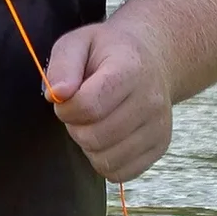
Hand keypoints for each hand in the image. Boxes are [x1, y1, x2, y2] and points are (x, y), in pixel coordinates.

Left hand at [44, 18, 174, 183]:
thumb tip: (57, 95)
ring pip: (106, 160)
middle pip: (95, 137)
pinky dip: (105, 161)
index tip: (65, 99)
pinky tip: (106, 137)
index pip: (88, 105)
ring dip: (89, 146)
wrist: (153, 60)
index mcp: (130, 69)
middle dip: (75, 127)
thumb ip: (63, 64)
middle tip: (79, 111)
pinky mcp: (159, 147)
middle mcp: (150, 100)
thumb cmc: (110, 52)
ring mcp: (158, 127)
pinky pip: (121, 173)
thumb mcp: (79, 42)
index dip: (65, 108)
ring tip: (94, 122)